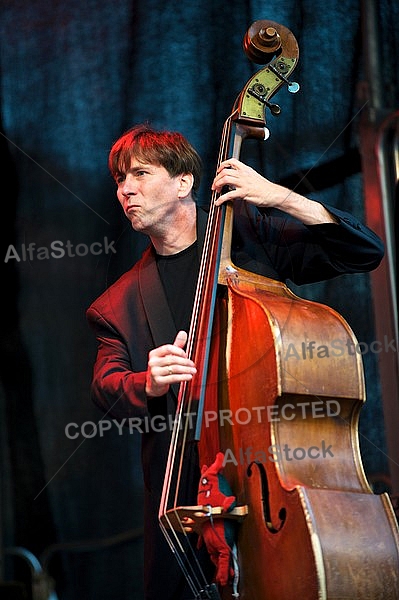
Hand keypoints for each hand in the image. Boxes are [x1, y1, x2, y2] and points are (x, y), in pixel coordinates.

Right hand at [145, 331, 196, 396]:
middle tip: (192, 364)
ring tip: (193, 370)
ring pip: (174, 369)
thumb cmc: (162, 367)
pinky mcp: (158, 381)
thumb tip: (183, 333)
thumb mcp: (168, 355)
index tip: (186, 355)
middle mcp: (153, 362)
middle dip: (185, 362)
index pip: (168, 348)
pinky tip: (189, 376)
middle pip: (172, 359)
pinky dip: (183, 377)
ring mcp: (155, 372)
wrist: (154, 384)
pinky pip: (173, 378)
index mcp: (154, 354)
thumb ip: (176, 345)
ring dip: (186, 370)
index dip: (179, 351)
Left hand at [212, 157, 336, 223]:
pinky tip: (218, 202)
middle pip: (224, 171)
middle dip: (216, 178)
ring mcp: (243, 183)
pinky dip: (220, 199)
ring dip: (217, 185)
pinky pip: (228, 195)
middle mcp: (244, 174)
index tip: (218, 171)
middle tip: (215, 186)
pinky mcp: (244, 193)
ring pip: (225, 180)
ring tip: (216, 191)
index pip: (232, 161)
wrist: (273, 194)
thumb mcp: (253, 177)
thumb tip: (233, 181)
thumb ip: (243, 177)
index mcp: (246, 169)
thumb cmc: (264, 187)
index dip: (222, 165)